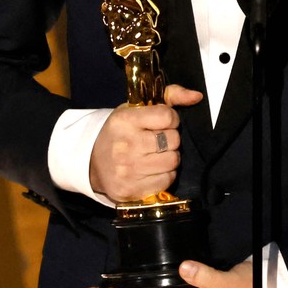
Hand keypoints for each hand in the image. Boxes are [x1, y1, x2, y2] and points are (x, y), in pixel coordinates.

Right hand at [88, 85, 202, 202]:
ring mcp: (128, 170)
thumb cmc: (121, 133)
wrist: (91, 163)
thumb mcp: (136, 109)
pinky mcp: (131, 190)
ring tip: (156, 156)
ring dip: (169, 158)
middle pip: (173, 140)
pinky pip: (167, 180)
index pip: (167, 116)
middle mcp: (125, 145)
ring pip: (173, 161)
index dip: (170, 119)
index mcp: (125, 120)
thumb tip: (197, 96)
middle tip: (158, 142)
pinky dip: (164, 175)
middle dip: (171, 140)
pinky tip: (152, 170)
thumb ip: (170, 97)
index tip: (162, 123)